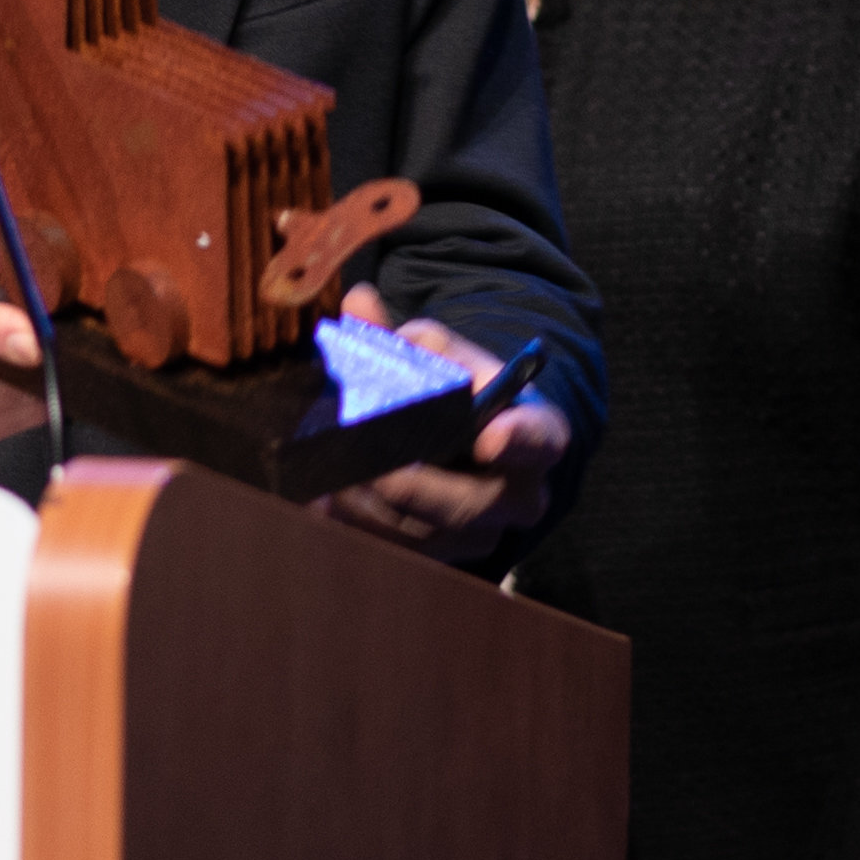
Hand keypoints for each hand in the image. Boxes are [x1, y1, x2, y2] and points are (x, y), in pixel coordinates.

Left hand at [312, 283, 570, 561]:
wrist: (473, 442)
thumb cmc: (464, 391)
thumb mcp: (447, 355)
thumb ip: (406, 334)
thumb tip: (359, 304)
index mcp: (538, 434)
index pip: (539, 438)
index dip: (517, 439)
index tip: (489, 436)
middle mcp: (520, 494)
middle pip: (468, 502)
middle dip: (411, 484)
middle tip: (368, 465)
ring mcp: (482, 533)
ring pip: (422, 533)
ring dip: (369, 507)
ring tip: (327, 477)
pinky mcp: (443, 555)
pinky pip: (395, 550)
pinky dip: (355, 524)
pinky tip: (320, 500)